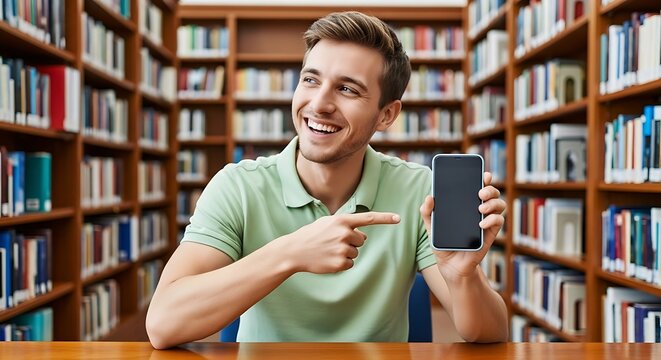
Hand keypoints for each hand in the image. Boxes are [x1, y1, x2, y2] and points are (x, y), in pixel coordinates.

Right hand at [283, 211, 399, 273]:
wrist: (294, 251)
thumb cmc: (311, 235)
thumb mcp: (327, 223)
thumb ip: (346, 225)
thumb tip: (363, 236)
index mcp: (342, 221)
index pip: (368, 218)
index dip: (385, 218)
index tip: (398, 218)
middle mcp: (344, 233)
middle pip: (361, 240)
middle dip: (351, 242)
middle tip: (333, 243)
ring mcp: (342, 248)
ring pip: (356, 253)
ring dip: (345, 253)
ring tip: (329, 251)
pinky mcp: (340, 263)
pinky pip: (350, 264)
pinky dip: (342, 264)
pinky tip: (329, 260)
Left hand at [420, 172, 505, 281]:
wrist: (451, 266)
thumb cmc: (443, 244)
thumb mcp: (431, 227)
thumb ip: (427, 213)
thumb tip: (429, 197)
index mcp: (465, 205)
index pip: (477, 187)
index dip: (483, 178)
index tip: (483, 173)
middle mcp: (478, 210)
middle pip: (491, 193)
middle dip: (489, 188)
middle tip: (480, 192)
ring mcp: (486, 221)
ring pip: (499, 204)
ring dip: (493, 202)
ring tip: (480, 207)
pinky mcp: (490, 234)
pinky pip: (498, 222)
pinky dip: (492, 219)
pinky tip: (481, 223)